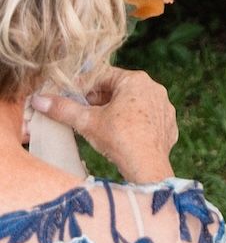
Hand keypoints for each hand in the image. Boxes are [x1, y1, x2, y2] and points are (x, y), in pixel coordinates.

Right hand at [28, 67, 177, 184]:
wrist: (147, 166)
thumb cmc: (118, 139)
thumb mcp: (87, 121)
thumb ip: (63, 109)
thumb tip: (39, 100)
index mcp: (136, 80)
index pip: (104, 76)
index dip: (85, 87)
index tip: (72, 97)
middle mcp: (154, 89)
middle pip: (120, 90)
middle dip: (100, 100)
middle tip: (83, 113)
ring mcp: (164, 107)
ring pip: (134, 105)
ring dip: (117, 112)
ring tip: (100, 126)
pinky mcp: (168, 125)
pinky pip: (147, 120)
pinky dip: (133, 125)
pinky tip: (121, 137)